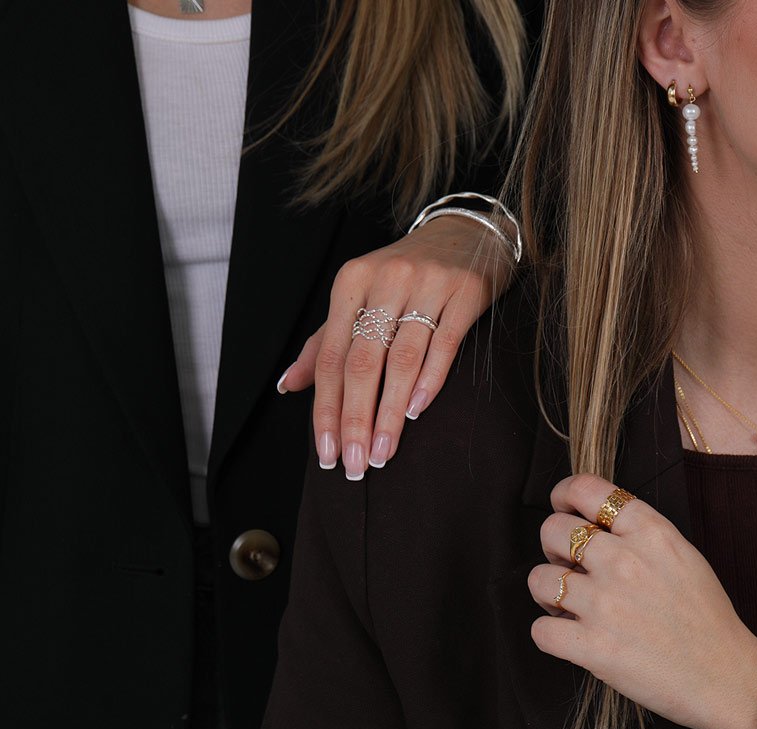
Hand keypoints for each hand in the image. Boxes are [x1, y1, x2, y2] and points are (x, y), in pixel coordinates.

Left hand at [277, 215, 514, 478]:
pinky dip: (428, 381)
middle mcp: (385, 280)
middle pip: (361, 362)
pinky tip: (415, 413)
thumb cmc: (404, 275)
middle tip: (355, 465)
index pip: (330, 358)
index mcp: (351, 283)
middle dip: (355, 420)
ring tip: (384, 454)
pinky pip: (444, 344)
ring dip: (389, 414)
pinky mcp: (465, 292)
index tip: (326, 453)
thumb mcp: (358, 298)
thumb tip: (287, 386)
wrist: (466, 233)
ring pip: (401, 360)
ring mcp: (427, 284)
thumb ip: (323, 342)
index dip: (325, 409)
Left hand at [527, 474, 756, 728]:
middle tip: (570, 565)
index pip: (585, 489)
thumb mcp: (680, 552)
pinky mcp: (594, 647)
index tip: (562, 506)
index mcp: (649, 533)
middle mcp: (624, 562)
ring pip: (538, 578)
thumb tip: (587, 516)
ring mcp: (606, 605)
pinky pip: (540, 630)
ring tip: (567, 604)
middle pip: (553, 529)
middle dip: (553, 546)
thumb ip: (636, 529)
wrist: (726, 678)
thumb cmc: (702, 615)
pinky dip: (548, 635)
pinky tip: (569, 635)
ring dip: (547, 591)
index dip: (563, 494)